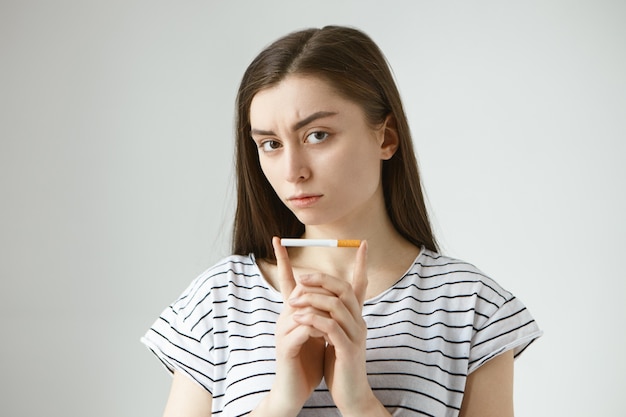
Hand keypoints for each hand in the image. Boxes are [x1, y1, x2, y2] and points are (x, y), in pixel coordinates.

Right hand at [262, 237, 325, 414]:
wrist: (295, 390)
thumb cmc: (308, 360)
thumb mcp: (320, 331)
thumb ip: (324, 312)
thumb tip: (336, 294)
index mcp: (292, 312)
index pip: (286, 279)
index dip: (282, 259)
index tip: (277, 238)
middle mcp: (284, 316)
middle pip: (301, 288)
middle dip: (320, 288)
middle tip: (339, 298)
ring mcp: (282, 330)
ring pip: (305, 306)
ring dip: (325, 311)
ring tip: (337, 323)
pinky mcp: (285, 346)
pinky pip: (304, 327)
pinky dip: (319, 327)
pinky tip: (327, 334)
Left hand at [289, 241, 384, 414]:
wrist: (350, 394)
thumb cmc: (339, 364)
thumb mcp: (335, 336)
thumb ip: (330, 317)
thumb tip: (319, 299)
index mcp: (356, 317)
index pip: (362, 284)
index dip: (362, 264)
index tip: (362, 243)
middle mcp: (359, 321)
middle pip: (344, 289)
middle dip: (321, 279)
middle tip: (300, 277)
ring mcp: (356, 335)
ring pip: (336, 305)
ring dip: (312, 299)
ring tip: (293, 300)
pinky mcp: (348, 349)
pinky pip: (330, 327)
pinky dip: (313, 319)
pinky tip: (299, 318)